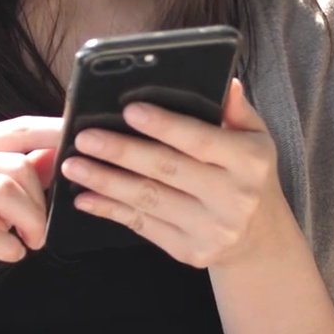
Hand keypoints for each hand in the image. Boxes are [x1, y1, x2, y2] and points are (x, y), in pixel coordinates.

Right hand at [0, 115, 60, 332]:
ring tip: (30, 242)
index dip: (52, 132)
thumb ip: (15, 179)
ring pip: (1, 192)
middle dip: (40, 201)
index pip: (13, 129)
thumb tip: (56, 152)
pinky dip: (8, 246)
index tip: (80, 142)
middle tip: (40, 231)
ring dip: (30, 222)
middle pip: (14, 165)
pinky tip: (12, 254)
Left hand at [62, 80, 291, 269]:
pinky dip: (110, 211)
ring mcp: (211, 229)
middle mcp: (233, 198)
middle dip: (121, 152)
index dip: (164, 125)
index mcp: (250, 162)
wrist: (259, 238)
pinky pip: (143, 227)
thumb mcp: (255, 138)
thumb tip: (227, 82)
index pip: (201, 140)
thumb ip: (237, 110)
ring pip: (148, 200)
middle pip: (167, 170)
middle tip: (84, 138)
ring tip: (74, 165)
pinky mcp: (190, 252)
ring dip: (105, 182)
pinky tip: (85, 198)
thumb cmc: (248, 176)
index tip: (129, 110)